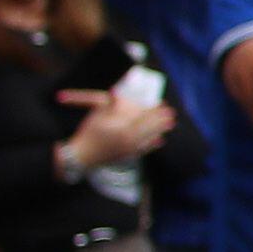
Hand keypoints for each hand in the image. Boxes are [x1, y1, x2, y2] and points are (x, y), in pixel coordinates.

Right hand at [56, 86, 175, 173]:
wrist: (81, 158)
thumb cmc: (88, 135)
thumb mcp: (98, 116)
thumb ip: (111, 105)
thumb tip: (117, 93)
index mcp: (126, 131)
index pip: (146, 119)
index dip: (156, 112)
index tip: (164, 105)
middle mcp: (131, 142)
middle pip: (152, 129)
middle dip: (162, 122)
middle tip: (171, 115)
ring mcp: (130, 152)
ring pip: (150, 140)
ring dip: (160, 131)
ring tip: (169, 125)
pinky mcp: (127, 158)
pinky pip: (144, 150)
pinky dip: (152, 144)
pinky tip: (159, 141)